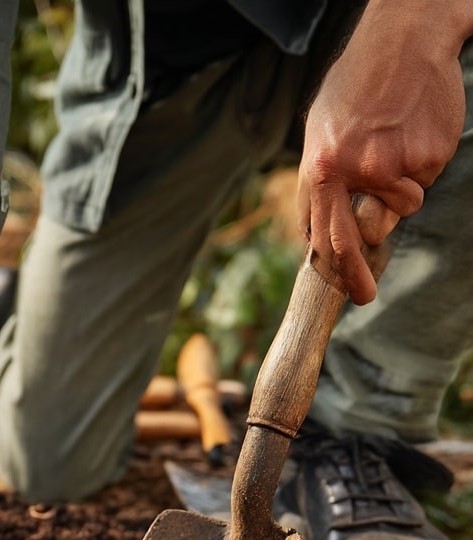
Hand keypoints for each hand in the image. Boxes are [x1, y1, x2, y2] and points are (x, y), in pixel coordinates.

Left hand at [298, 0, 468, 303]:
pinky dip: (418, 168)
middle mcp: (356, 173)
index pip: (323, 236)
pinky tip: (410, 134)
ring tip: (391, 150)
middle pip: (356, 239)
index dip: (332, 271)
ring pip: (399, 210)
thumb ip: (317, 186)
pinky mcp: (430, 158)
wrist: (404, 38)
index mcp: (321, 169)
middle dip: (357, 274)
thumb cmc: (355, 88)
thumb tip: (314, 236)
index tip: (340, 294)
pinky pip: (423, 182)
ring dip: (396, 195)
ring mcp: (396, 167)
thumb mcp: (318, 135)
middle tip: (364, 295)